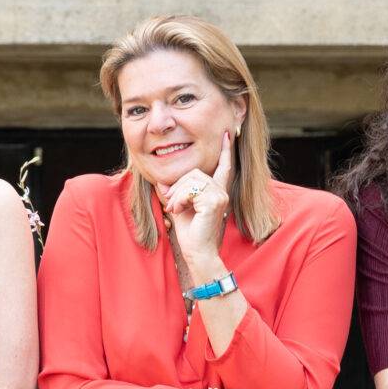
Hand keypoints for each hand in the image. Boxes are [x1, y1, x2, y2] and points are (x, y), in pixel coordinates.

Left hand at [162, 134, 234, 264]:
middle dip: (177, 186)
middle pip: (194, 172)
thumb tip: (161, 181)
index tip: (227, 135)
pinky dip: (179, 200)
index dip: (225, 151)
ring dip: (177, 194)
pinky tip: (178, 211)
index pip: (223, 167)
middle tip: (170, 203)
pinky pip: (190, 190)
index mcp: (216, 191)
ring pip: (191, 180)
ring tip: (174, 209)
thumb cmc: (190, 234)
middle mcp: (221, 191)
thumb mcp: (179, 207)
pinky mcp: (214, 202)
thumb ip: (174, 193)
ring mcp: (220, 196)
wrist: (198, 253)